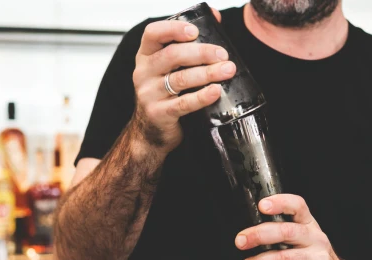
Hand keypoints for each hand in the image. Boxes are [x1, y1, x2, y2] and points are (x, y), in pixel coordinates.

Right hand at [131, 8, 234, 152]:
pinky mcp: (159, 113)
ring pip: (180, 79)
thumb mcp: (170, 67)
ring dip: (207, 73)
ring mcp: (149, 94)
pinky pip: (183, 104)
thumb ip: (189, 43)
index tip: (195, 31)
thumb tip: (215, 16)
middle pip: (172, 56)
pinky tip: (216, 91)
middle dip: (201, 53)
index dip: (174, 29)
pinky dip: (202, 97)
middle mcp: (144, 72)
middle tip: (224, 55)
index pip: (153, 33)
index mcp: (146, 55)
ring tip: (228, 70)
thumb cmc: (166, 93)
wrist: (151, 131)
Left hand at [234, 195, 371, 259]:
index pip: (298, 206)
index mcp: (310, 226)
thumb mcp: (306, 243)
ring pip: (284, 259)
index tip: (261, 205)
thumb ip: (285, 235)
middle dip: (259, 235)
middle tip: (240, 242)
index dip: (280, 203)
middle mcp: (316, 240)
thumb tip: (249, 235)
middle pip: (287, 231)